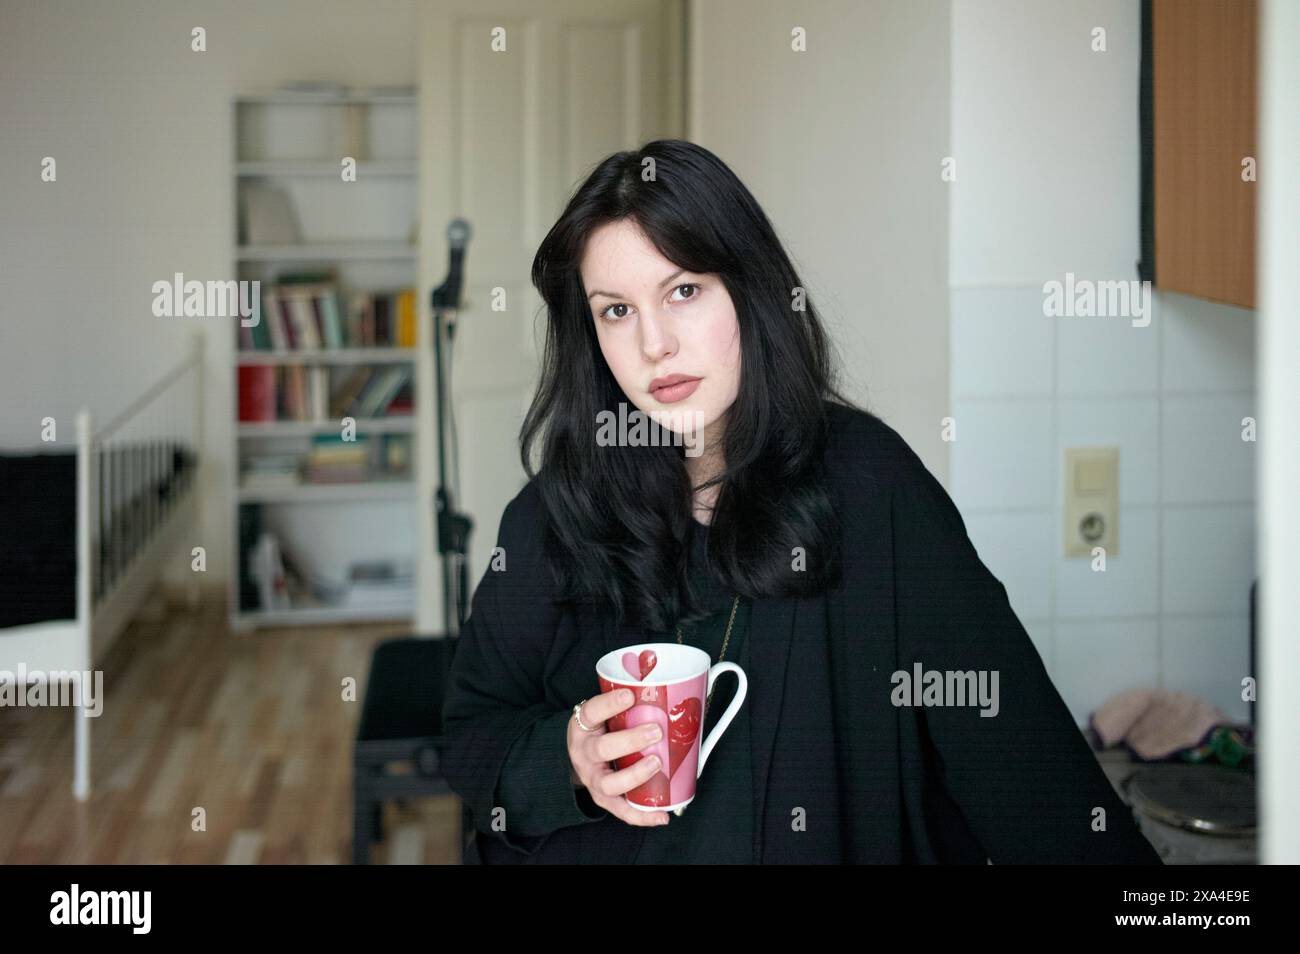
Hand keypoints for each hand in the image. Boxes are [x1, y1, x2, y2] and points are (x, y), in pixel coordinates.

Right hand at [567, 688, 670, 826]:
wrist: (579, 757)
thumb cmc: (600, 731)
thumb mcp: (602, 713)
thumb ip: (625, 705)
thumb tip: (668, 691)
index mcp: (583, 727)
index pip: (592, 711)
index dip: (609, 703)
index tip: (629, 695)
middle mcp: (584, 753)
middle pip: (602, 749)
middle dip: (631, 741)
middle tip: (655, 731)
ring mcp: (593, 779)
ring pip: (610, 784)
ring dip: (636, 775)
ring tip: (657, 764)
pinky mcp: (603, 799)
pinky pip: (622, 810)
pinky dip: (642, 816)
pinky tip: (662, 815)